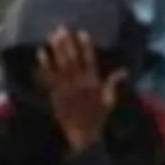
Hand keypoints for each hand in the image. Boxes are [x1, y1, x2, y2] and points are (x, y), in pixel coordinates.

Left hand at [37, 29, 127, 152]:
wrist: (83, 135)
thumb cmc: (98, 117)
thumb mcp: (109, 100)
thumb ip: (113, 83)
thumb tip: (124, 70)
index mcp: (93, 83)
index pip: (89, 60)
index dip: (85, 46)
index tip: (82, 33)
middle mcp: (79, 83)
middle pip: (72, 60)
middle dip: (67, 44)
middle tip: (62, 29)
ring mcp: (65, 88)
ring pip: (60, 65)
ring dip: (56, 50)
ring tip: (53, 36)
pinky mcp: (55, 94)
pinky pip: (48, 77)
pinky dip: (44, 65)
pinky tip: (40, 53)